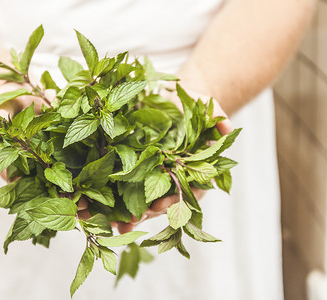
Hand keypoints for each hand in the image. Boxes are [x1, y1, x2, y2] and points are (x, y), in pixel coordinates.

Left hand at [114, 85, 233, 233]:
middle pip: (160, 201)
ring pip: (140, 199)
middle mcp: (170, 175)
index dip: (173, 200)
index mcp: (189, 167)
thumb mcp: (205, 106)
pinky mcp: (131, 165)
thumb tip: (228, 128)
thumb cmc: (190, 103)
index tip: (159, 206)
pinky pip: (121, 185)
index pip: (185, 189)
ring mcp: (150, 173)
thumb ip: (217, 116)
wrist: (171, 96)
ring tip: (113, 225)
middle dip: (145, 213)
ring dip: (127, 214)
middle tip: (131, 221)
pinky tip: (98, 210)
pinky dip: (111, 199)